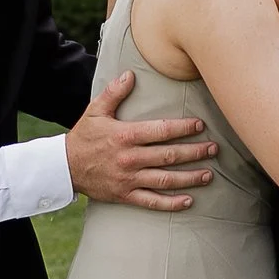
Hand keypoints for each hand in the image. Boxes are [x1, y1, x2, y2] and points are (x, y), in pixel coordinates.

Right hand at [66, 73, 217, 208]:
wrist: (64, 167)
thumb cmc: (84, 137)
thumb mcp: (96, 111)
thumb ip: (114, 93)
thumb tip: (130, 74)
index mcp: (125, 136)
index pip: (161, 131)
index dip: (183, 128)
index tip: (200, 125)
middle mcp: (130, 158)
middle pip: (169, 156)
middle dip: (194, 152)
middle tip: (214, 149)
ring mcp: (129, 179)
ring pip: (165, 180)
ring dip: (189, 178)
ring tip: (208, 175)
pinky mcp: (125, 195)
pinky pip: (152, 201)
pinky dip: (171, 203)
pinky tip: (188, 201)